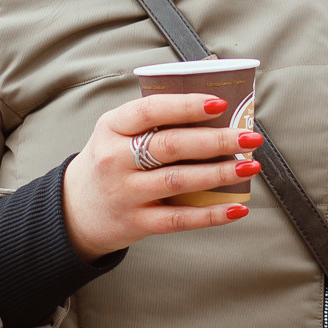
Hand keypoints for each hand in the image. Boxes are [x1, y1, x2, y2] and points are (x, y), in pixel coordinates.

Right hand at [60, 92, 261, 260]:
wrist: (76, 210)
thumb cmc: (111, 162)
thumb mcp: (117, 133)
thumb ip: (155, 121)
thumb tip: (215, 108)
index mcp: (111, 127)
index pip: (150, 111)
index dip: (186, 106)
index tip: (220, 104)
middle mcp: (114, 159)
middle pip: (171, 146)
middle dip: (216, 141)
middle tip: (250, 138)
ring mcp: (125, 193)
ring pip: (178, 181)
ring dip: (219, 173)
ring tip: (250, 166)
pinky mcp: (136, 223)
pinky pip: (179, 218)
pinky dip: (212, 214)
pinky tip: (237, 207)